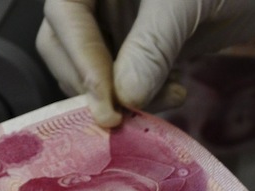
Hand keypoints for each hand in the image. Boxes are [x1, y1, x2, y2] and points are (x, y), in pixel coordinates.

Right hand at [37, 0, 254, 126]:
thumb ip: (154, 44)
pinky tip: (175, 94)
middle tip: (122, 115)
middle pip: (63, 42)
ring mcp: (115, 20)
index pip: (64, 12)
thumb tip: (124, 98)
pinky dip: (140, 96)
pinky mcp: (135, 47)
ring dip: (118, 96)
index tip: (106, 102)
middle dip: (93, 82)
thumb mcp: (192, 1)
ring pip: (87, 68)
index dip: (79, 56)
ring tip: (166, 98)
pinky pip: (118, 81)